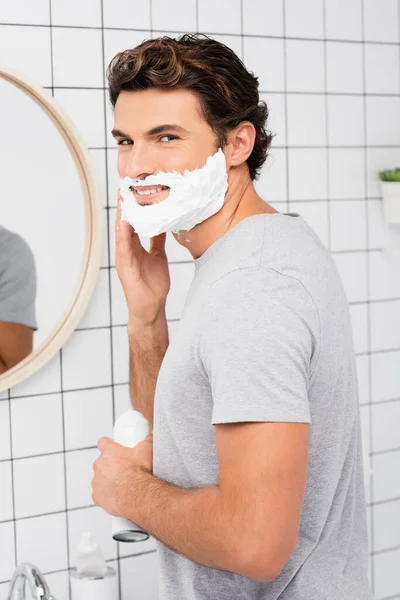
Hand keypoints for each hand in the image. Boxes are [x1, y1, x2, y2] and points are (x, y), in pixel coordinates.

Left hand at [91, 432, 153, 516]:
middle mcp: (99, 465)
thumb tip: (151, 435)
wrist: (137, 495)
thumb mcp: (147, 450)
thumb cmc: (140, 473)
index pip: (103, 442)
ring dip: (108, 480)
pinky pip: (100, 494)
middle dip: (111, 465)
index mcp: (109, 452)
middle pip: (102, 462)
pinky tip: (119, 495)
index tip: (113, 447)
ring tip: (123, 484)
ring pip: (100, 478)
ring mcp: (97, 481)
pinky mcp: (97, 496)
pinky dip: (107, 495)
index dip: (108, 444)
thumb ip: (148, 439)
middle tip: (124, 469)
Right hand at [115, 188, 170, 324]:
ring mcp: (124, 258)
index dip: (132, 206)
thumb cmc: (153, 285)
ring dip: (121, 216)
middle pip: (124, 223)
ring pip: (121, 233)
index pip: (132, 222)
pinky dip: (124, 235)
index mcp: (134, 247)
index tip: (134, 188)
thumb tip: (163, 225)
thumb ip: (157, 241)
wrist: (151, 308)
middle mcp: (126, 250)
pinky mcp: (126, 268)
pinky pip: (124, 249)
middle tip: (125, 186)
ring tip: (122, 198)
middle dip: (124, 205)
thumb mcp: (159, 256)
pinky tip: (124, 223)